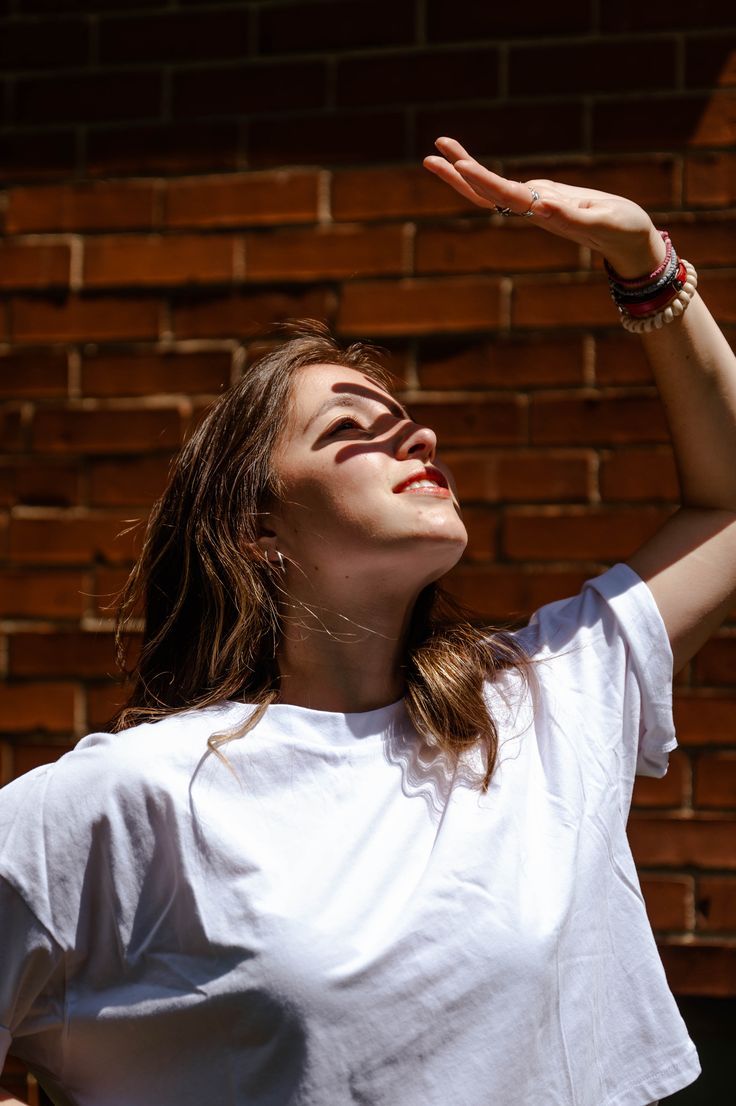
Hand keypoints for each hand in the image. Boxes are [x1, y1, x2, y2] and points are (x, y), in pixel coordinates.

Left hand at [423, 136, 665, 277]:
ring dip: (464, 170)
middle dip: (459, 173)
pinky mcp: (542, 199)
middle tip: (430, 154)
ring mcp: (535, 205)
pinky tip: (469, 165)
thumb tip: (540, 205)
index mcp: (544, 212)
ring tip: (439, 147)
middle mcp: (532, 209)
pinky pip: (506, 185)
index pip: (506, 195)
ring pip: (491, 188)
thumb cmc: (622, 230)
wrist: (629, 243)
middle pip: (487, 192)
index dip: (482, 180)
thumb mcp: (602, 220)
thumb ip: (573, 215)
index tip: (460, 166)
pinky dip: (485, 173)